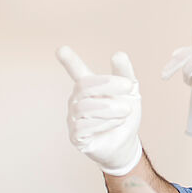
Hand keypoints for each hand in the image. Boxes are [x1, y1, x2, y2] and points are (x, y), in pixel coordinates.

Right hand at [57, 46, 143, 175]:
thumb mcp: (130, 92)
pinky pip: (84, 126)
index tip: (61, 49)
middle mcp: (77, 101)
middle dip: (108, 84)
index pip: (76, 71)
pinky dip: (104, 122)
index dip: (69, 61)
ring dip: (110, 107)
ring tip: (126, 110)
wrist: (127, 142)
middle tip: (129, 86)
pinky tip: (116, 123)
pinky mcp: (76, 136)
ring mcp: (73, 118)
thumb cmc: (125, 114)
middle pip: (84, 86)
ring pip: (85, 107)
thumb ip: (125, 73)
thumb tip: (118, 54)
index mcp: (88, 88)